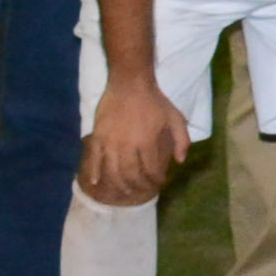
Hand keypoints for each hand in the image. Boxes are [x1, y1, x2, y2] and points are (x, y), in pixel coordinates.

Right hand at [81, 77, 190, 202]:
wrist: (130, 83)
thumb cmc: (154, 101)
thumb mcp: (175, 118)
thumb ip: (181, 140)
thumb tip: (180, 161)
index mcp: (147, 142)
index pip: (151, 169)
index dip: (156, 180)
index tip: (159, 183)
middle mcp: (128, 146)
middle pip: (131, 175)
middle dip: (139, 186)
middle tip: (143, 190)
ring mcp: (110, 143)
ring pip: (113, 171)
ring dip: (119, 185)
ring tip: (125, 192)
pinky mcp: (98, 137)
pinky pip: (93, 158)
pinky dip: (94, 172)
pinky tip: (95, 183)